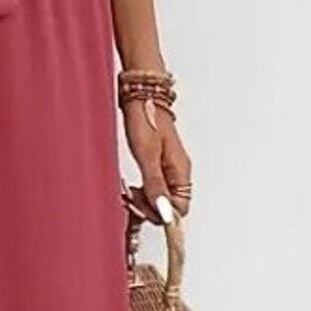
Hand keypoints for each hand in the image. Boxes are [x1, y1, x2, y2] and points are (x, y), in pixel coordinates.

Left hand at [123, 96, 192, 222]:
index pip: (180, 209)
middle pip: (170, 206)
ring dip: (144, 201)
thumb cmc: (145, 119)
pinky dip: (142, 192)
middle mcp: (178, 172)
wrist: (140, 96)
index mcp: (181, 171)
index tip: (141, 208)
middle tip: (131, 199)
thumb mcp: (147, 155)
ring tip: (129, 193)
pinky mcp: (158, 164)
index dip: (161, 214)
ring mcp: (168, 169)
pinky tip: (132, 188)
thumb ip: (156, 185)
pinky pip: (154, 188)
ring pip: (161, 198)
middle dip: (150, 208)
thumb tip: (164, 211)